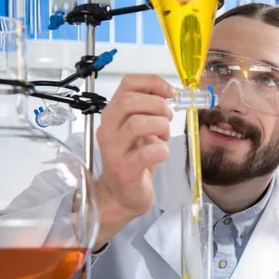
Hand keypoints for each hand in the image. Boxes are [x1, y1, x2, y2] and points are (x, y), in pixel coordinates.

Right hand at [93, 74, 173, 249]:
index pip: (127, 84)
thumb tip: (168, 92)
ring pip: (137, 124)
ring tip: (164, 136)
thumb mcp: (139, 130)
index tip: (170, 92)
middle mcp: (108, 129)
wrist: (121, 195)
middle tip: (167, 118)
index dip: (153, 83)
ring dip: (160, 126)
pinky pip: (148, 152)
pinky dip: (162, 149)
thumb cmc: (133, 159)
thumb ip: (148, 110)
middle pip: (129, 101)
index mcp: (112, 115)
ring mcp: (114, 150)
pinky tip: (162, 153)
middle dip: (157, 105)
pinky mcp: (125, 169)